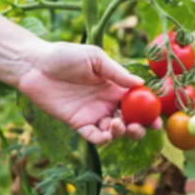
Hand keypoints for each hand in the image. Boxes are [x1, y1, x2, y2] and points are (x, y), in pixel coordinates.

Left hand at [18, 42, 161, 144]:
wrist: (36, 65)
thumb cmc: (65, 56)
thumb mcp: (95, 58)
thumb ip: (117, 73)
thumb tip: (140, 83)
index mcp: (115, 87)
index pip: (138, 102)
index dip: (149, 112)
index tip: (158, 118)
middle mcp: (107, 103)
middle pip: (129, 121)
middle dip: (139, 128)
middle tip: (140, 127)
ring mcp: (93, 115)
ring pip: (114, 132)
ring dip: (121, 132)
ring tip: (117, 123)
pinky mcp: (78, 124)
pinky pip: (94, 137)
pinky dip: (102, 139)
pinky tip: (106, 134)